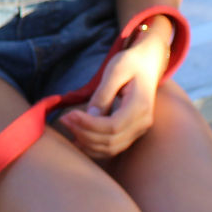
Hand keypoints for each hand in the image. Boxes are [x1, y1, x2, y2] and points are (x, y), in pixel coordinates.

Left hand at [57, 28, 169, 159]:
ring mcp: (139, 130)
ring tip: (68, 126)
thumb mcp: (115, 71)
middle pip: (111, 141)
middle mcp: (142, 123)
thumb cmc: (130, 63)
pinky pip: (113, 147)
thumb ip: (103, 94)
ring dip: (87, 141)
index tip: (70, 114)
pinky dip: (94, 147)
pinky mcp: (132, 132)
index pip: (112, 126)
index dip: (89, 124)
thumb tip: (91, 115)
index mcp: (139, 107)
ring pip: (111, 148)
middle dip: (83, 133)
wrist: (147, 64)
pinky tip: (77, 138)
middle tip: (64, 119)